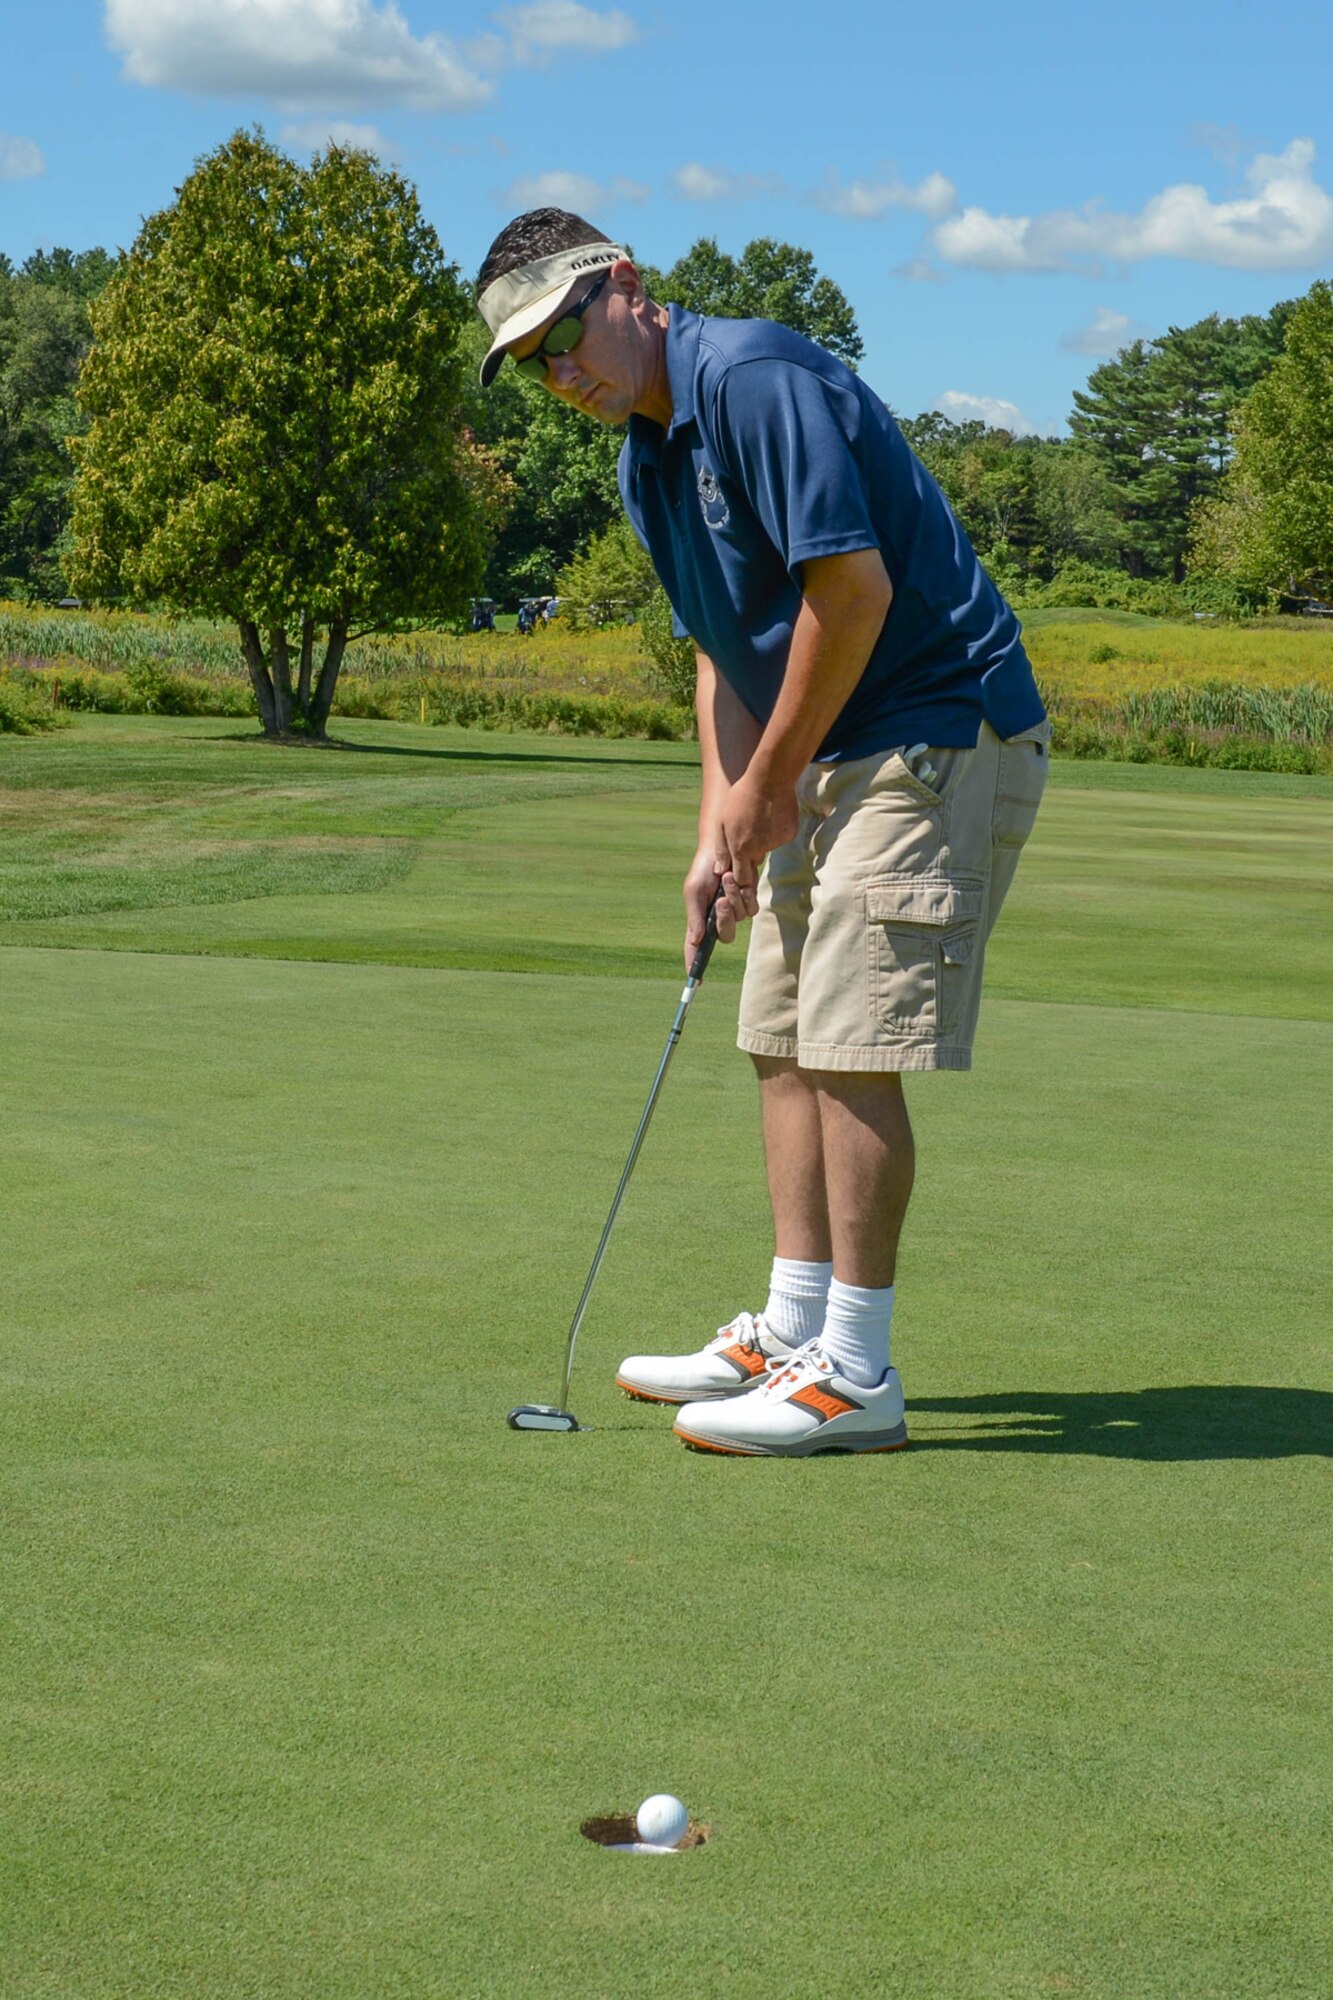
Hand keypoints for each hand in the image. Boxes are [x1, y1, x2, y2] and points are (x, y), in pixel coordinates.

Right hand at [683, 847, 755, 969]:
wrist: (723, 845)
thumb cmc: (703, 868)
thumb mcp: (693, 891)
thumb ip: (694, 917)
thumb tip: (695, 942)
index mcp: (700, 919)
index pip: (696, 947)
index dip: (695, 964)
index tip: (696, 981)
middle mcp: (718, 918)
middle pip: (725, 935)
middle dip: (724, 918)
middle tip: (721, 901)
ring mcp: (735, 909)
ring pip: (740, 918)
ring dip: (734, 897)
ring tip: (727, 877)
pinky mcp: (748, 899)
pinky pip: (751, 907)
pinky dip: (745, 893)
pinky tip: (739, 877)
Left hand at [716, 771, 798, 887]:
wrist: (770, 780)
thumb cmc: (741, 797)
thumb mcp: (723, 821)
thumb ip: (721, 848)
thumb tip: (719, 870)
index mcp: (741, 849)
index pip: (741, 878)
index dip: (739, 876)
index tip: (737, 869)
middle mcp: (760, 850)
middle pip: (754, 862)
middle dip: (749, 854)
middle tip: (748, 831)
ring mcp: (776, 843)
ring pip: (767, 848)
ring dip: (762, 840)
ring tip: (759, 817)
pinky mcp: (789, 835)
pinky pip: (780, 838)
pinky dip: (776, 831)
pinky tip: (772, 814)